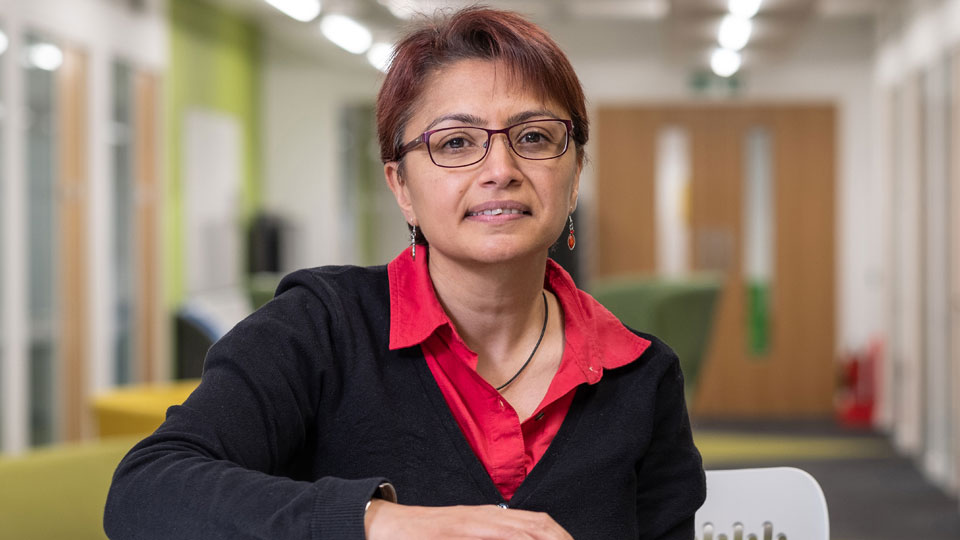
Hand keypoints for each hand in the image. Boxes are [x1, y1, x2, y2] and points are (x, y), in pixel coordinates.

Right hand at [364, 500, 574, 539]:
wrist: (390, 526)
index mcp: (492, 516)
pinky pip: (496, 537)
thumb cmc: (429, 535)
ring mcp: (474, 524)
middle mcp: (488, 516)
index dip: (561, 536)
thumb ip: (492, 536)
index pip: (539, 522)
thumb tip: (519, 539)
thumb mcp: (466, 534)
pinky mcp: (459, 532)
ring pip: (520, 532)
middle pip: (538, 525)